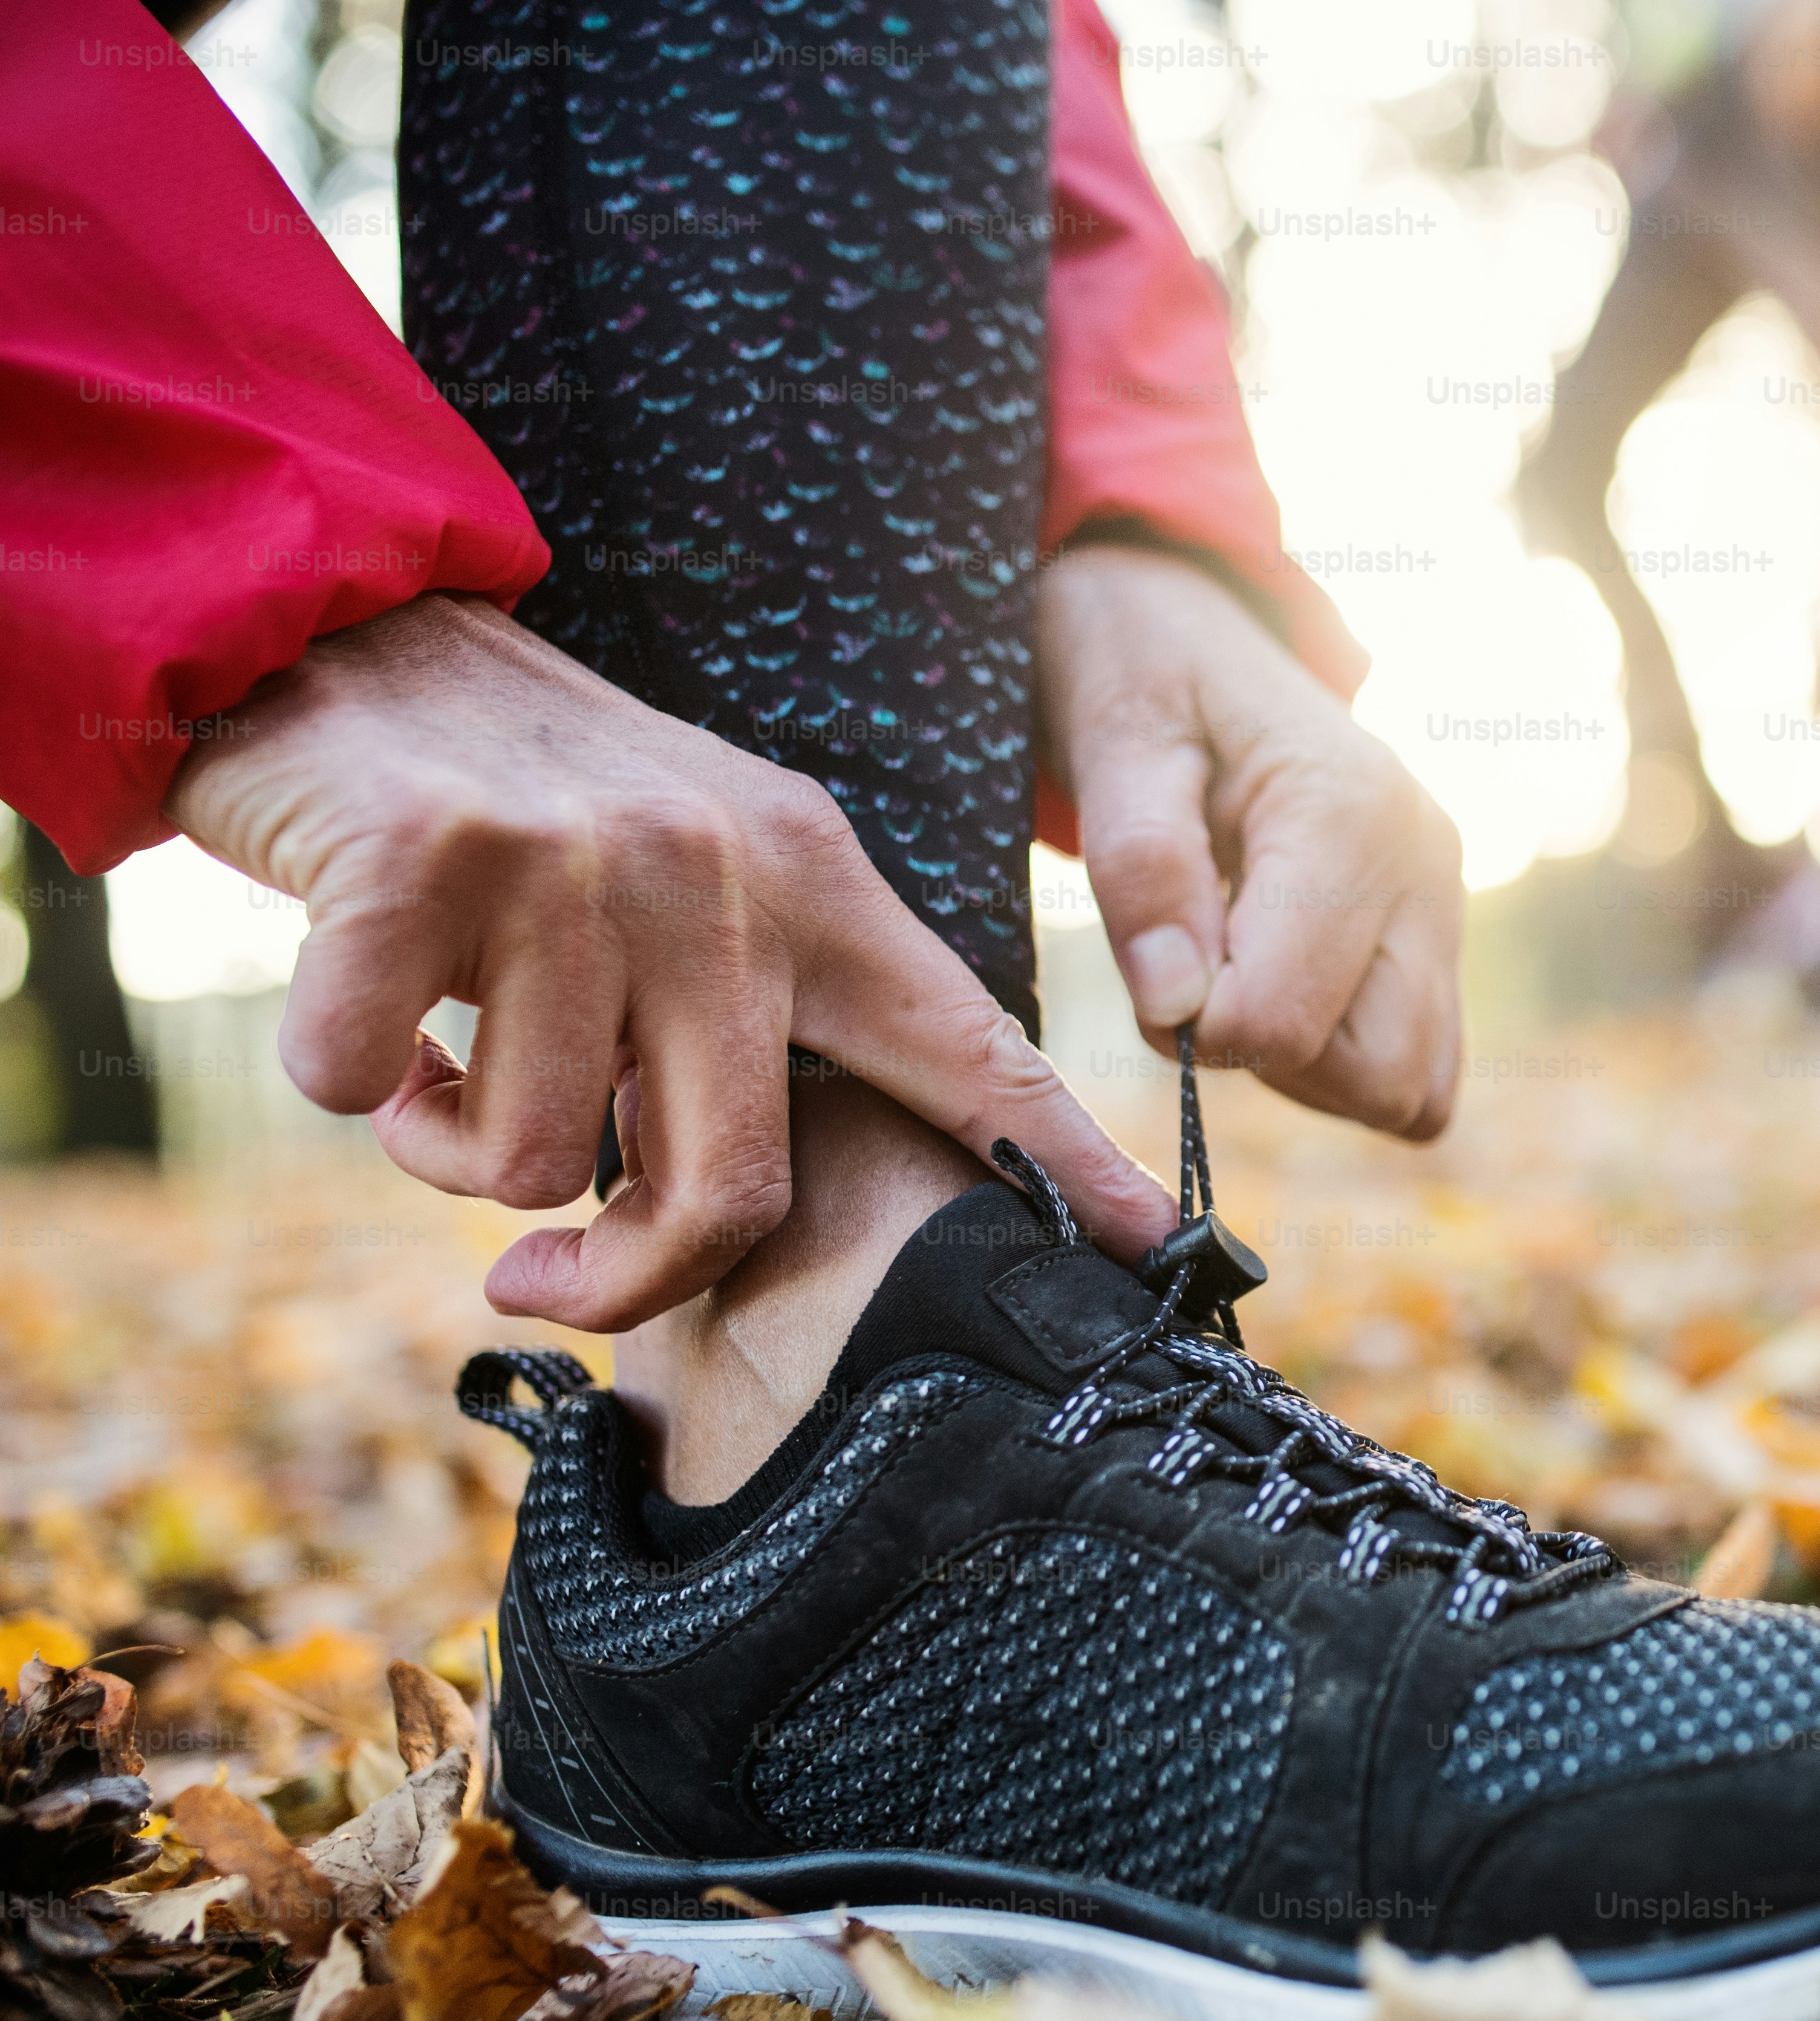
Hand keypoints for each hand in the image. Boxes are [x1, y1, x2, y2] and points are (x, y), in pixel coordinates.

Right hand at [170, 594, 1176, 1328]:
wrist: (344, 627)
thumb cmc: (529, 800)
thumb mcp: (699, 871)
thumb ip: (763, 1015)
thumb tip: (759, 1207)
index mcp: (813, 880)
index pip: (972, 1051)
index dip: (1067, 1164)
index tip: (1161, 1252)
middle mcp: (720, 871)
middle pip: (726, 1190)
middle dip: (626, 1275)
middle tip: (545, 1280)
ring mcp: (576, 865)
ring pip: (533, 1164)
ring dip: (455, 1148)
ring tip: (442, 1054)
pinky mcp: (420, 862)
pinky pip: (367, 1086)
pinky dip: (350, 1080)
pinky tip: (366, 1005)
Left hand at [1038, 545, 1463, 1138]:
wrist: (1190, 620)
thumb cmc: (1139, 670)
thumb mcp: (1113, 741)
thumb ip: (1142, 867)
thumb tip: (1176, 1007)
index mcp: (1348, 814)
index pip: (1285, 1020)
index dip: (1194, 1026)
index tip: (1151, 961)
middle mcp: (1426, 864)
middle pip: (1378, 1074)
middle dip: (1269, 1061)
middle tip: (1200, 980)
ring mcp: (1447, 902)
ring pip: (1413, 1085)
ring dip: (1311, 1071)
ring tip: (1243, 974)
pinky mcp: (1442, 931)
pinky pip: (1425, 1064)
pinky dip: (1348, 1062)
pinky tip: (1285, 987)